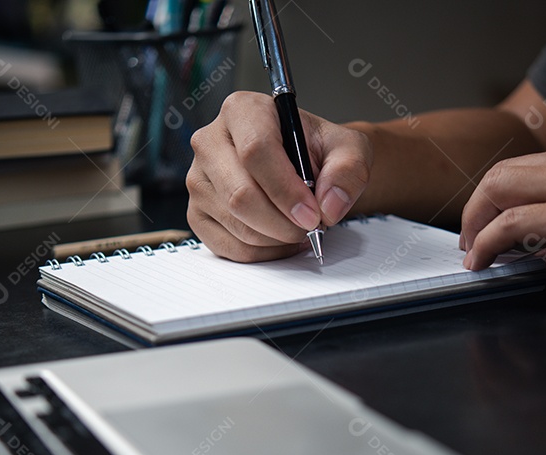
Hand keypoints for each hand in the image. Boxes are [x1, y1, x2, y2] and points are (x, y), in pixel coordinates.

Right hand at [187, 91, 372, 261]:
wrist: (303, 165)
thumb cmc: (317, 151)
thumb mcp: (348, 149)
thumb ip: (348, 170)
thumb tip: (329, 204)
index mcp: (243, 111)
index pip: (256, 151)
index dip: (286, 190)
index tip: (312, 215)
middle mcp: (210, 141)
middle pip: (240, 194)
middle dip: (283, 222)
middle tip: (310, 227)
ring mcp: (198, 179)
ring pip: (236, 224)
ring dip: (276, 238)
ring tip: (298, 228)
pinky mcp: (197, 213)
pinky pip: (228, 246)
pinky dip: (262, 253)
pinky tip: (280, 239)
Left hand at [460, 136, 545, 291]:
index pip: (533, 167)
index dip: (501, 197)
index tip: (489, 224)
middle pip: (506, 170)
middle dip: (477, 207)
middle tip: (470, 240)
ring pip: (502, 186)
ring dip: (476, 222)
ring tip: (472, 253)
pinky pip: (514, 223)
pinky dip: (487, 241)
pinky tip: (480, 262)